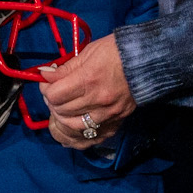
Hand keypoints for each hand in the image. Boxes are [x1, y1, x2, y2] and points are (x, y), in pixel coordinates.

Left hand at [38, 34, 134, 148]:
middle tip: (54, 94)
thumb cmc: (116, 52)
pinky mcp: (116, 124)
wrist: (147, 62)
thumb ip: (65, 69)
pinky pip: (90, 140)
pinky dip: (75, 138)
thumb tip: (44, 76)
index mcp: (88, 80)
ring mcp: (108, 116)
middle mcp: (97, 101)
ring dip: (61, 121)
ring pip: (73, 129)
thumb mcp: (88, 53)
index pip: (55, 96)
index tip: (48, 83)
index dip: (46, 90)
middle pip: (62, 112)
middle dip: (52, 103)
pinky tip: (68, 132)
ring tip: (61, 111)